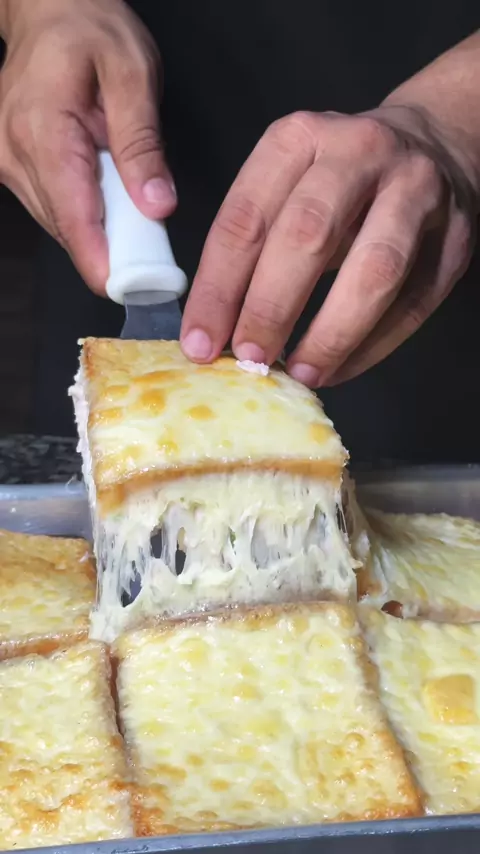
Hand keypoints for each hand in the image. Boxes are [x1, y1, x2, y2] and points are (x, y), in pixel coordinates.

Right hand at [0, 0, 174, 291]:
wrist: (49, 12)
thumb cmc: (91, 33)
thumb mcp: (133, 75)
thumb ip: (143, 143)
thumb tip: (156, 205)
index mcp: (44, 130)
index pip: (73, 216)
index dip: (102, 261)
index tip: (129, 290)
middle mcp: (15, 152)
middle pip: (66, 227)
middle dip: (110, 250)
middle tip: (153, 261)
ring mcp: (7, 163)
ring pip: (59, 223)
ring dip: (98, 233)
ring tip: (136, 223)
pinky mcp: (12, 168)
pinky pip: (53, 208)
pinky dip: (85, 215)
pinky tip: (108, 202)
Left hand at [181, 105, 477, 385]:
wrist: (434, 142)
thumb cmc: (340, 177)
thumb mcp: (287, 182)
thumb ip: (255, 241)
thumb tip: (218, 329)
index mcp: (299, 139)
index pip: (247, 217)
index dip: (219, 286)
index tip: (200, 341)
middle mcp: (359, 152)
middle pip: (309, 234)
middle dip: (271, 307)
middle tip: (250, 359)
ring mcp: (416, 191)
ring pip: (375, 269)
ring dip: (332, 332)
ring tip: (302, 372)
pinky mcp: (456, 235)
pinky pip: (414, 302)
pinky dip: (373, 345)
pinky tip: (339, 368)